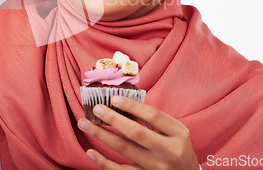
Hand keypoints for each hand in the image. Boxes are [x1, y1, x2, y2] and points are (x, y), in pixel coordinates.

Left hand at [78, 96, 198, 169]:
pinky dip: (104, 162)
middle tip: (96, 108)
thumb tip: (123, 102)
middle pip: (136, 132)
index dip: (132, 106)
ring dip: (102, 136)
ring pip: (124, 150)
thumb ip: (154, 119)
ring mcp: (156, 168)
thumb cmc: (177, 146)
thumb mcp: (175, 130)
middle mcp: (168, 151)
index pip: (153, 115)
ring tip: (84, 124)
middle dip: (114, 119)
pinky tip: (90, 151)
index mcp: (178, 134)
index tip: (113, 98)